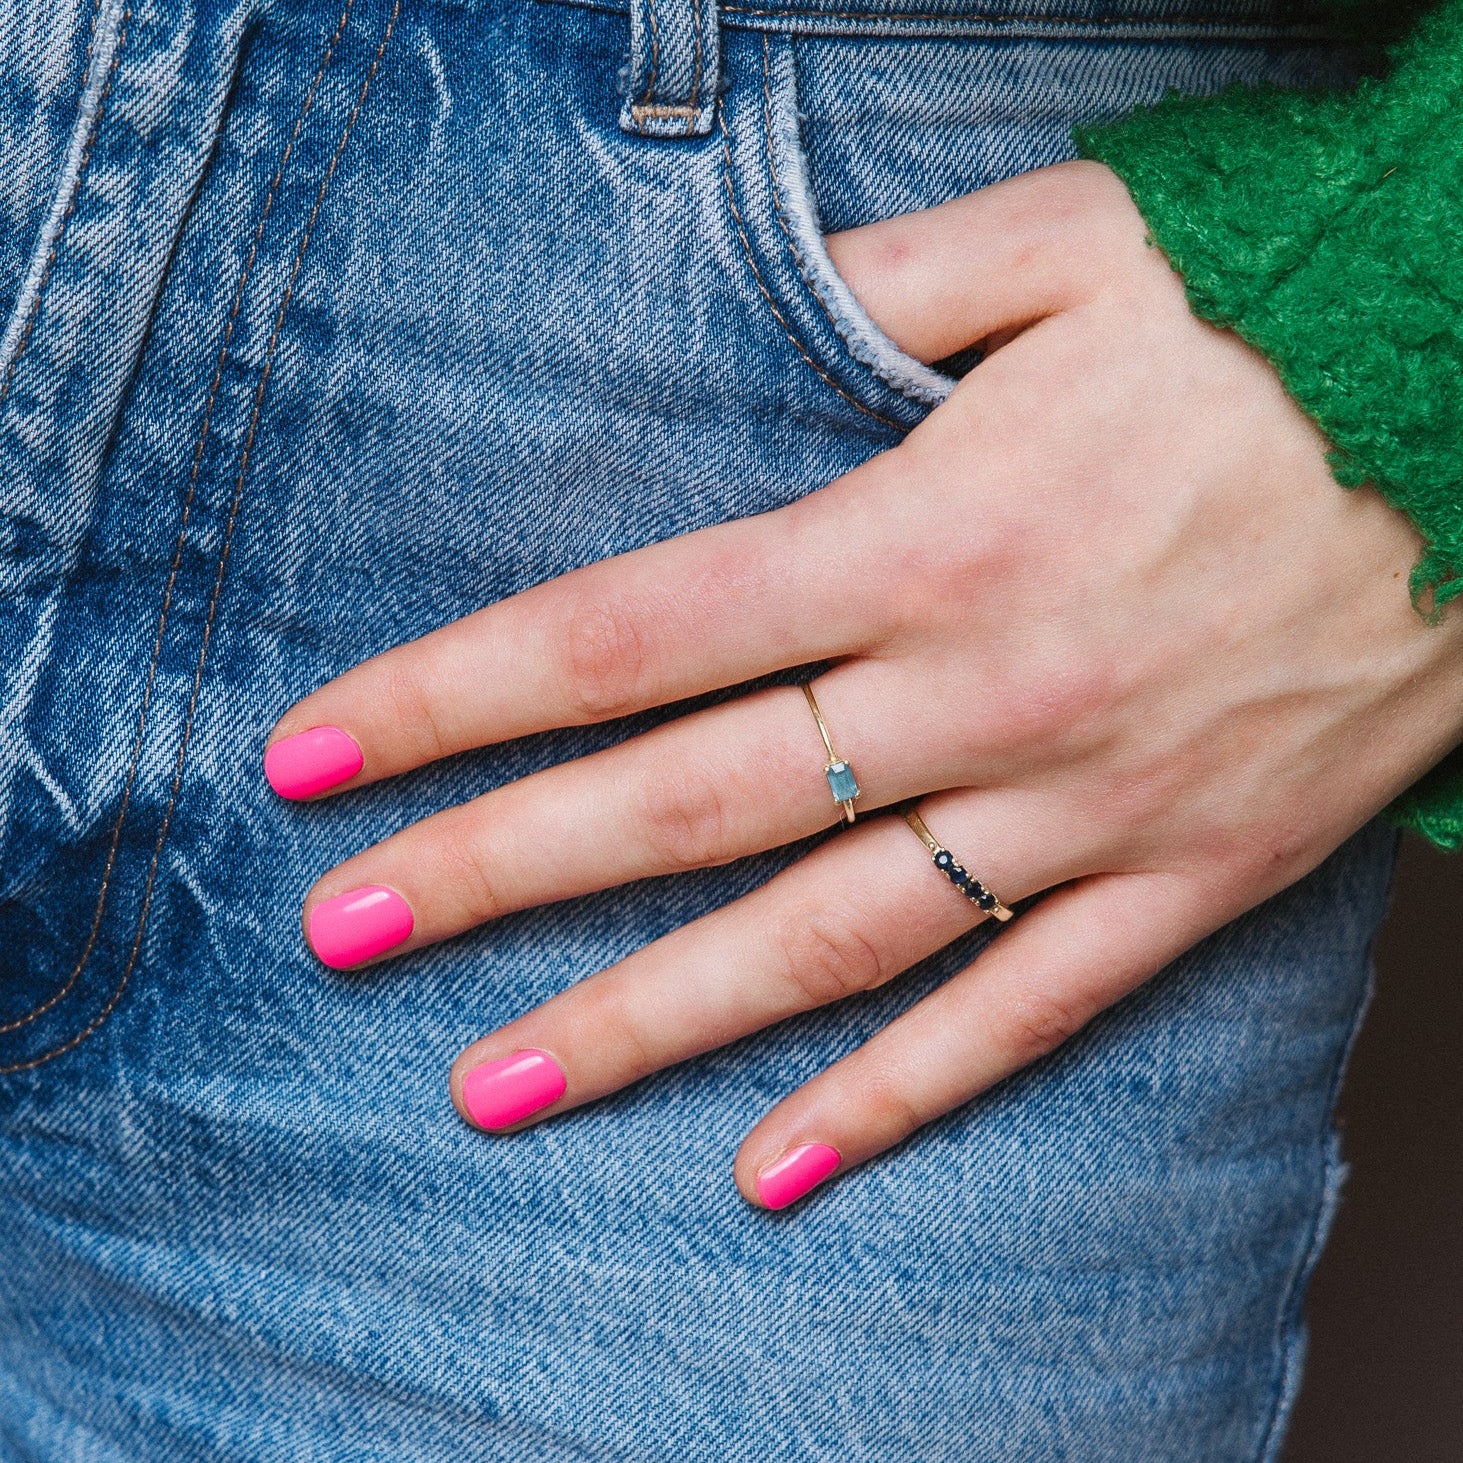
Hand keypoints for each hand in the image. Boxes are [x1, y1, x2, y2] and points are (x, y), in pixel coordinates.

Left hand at [265, 160, 1462, 1210]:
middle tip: (341, 936)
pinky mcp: (1193, 872)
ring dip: (652, 1021)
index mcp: (926, 532)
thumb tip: (759, 303)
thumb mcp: (1070, 248)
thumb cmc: (1287, 314)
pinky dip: (895, 1103)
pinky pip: (1023, 1015)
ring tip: (498, 1086)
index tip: (320, 755)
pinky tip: (777, 1174)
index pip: (627, 634)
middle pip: (686, 804)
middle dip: (496, 870)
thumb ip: (885, 287)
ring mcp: (1088, 803)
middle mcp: (983, 690)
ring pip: (828, 941)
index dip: (453, 694)